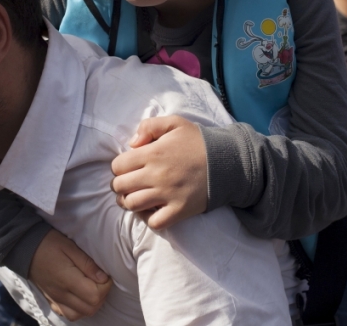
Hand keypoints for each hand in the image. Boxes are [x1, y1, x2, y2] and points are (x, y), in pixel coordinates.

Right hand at [29, 230, 110, 320]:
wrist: (24, 247)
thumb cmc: (49, 243)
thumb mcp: (70, 247)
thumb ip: (87, 263)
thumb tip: (104, 278)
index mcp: (67, 280)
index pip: (94, 295)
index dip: (105, 286)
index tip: (104, 274)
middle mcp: (61, 294)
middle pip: (90, 308)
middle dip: (101, 296)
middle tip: (100, 280)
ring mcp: (55, 299)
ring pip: (80, 314)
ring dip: (91, 304)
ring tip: (92, 287)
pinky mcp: (51, 300)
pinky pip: (68, 314)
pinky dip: (79, 309)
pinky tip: (80, 295)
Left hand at [110, 115, 207, 230]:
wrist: (228, 161)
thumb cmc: (199, 141)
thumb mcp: (175, 123)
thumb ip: (149, 126)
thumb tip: (132, 143)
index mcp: (152, 153)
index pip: (118, 166)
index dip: (119, 167)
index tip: (127, 168)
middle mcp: (156, 175)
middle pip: (120, 186)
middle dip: (120, 185)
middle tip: (127, 184)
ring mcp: (167, 195)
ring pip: (132, 205)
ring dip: (128, 202)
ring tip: (134, 198)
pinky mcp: (179, 210)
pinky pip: (154, 222)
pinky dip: (148, 219)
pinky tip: (151, 210)